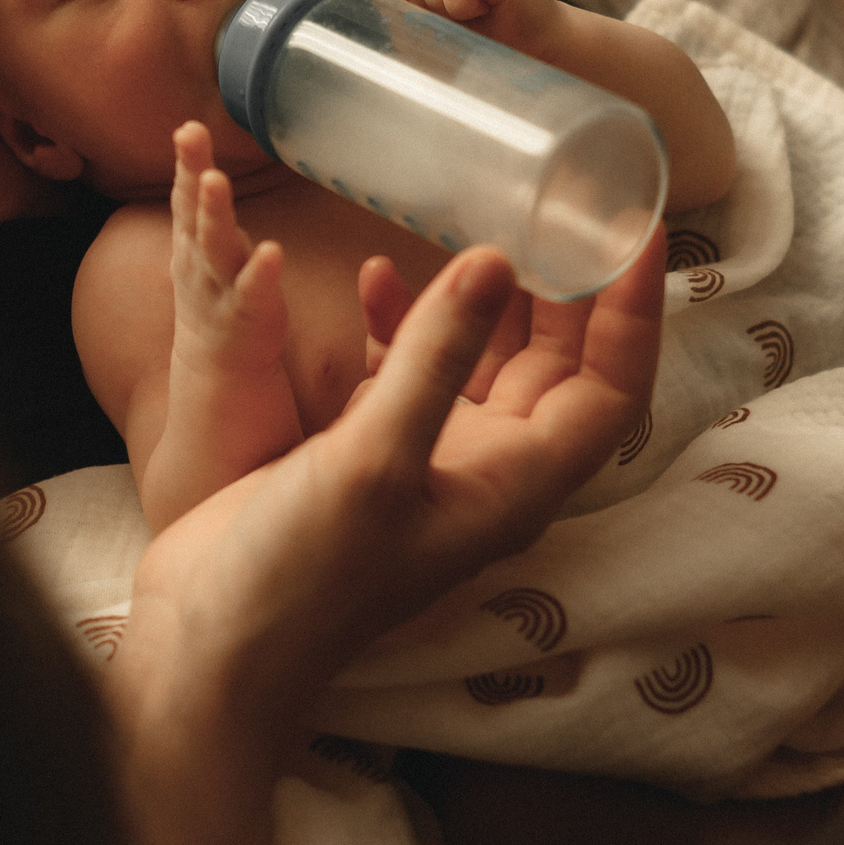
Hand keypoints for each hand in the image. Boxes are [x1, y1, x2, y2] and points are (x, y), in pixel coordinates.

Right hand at [126, 222, 666, 720]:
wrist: (212, 642)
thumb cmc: (304, 575)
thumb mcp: (374, 458)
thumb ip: (436, 356)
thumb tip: (496, 259)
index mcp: (516, 483)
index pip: (612, 387)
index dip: (631, 311)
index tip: (631, 228)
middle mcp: (488, 469)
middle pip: (559, 364)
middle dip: (564, 286)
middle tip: (557, 203)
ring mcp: (429, 459)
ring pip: (485, 358)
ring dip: (482, 295)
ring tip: (474, 219)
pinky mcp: (369, 450)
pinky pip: (410, 368)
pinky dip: (401, 320)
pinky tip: (372, 276)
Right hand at [168, 121, 287, 380]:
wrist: (217, 366)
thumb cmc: (216, 293)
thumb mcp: (203, 244)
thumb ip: (201, 202)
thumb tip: (200, 146)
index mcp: (192, 241)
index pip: (186, 195)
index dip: (186, 162)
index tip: (188, 128)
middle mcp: (201, 261)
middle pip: (195, 212)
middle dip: (193, 174)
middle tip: (190, 135)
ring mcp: (221, 288)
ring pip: (215, 248)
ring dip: (215, 213)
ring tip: (216, 180)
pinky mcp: (248, 315)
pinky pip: (252, 292)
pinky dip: (260, 272)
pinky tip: (272, 250)